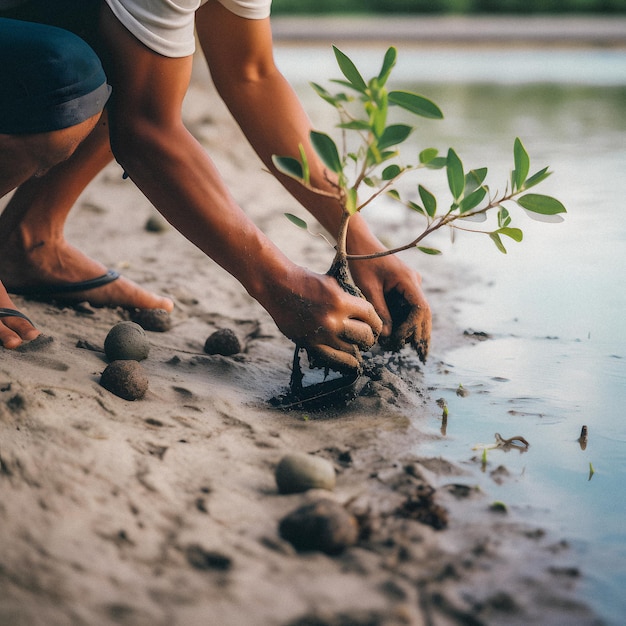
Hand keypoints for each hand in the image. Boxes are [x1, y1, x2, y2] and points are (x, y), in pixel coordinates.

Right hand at [260, 266, 381, 373]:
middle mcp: (333, 320)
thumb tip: (367, 317)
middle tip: (368, 338)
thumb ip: (350, 299)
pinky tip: (352, 361)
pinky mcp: (310, 344)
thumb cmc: (306, 280)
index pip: (371, 317)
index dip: (377, 323)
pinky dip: (346, 361)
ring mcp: (321, 335)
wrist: (277, 286)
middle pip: (364, 337)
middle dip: (369, 338)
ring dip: (357, 349)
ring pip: (351, 351)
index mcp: (341, 301)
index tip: (376, 326)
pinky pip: (334, 359)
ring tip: (357, 346)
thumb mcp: (333, 283)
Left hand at [349, 254, 431, 362]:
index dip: (412, 328)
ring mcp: (410, 286)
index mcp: (408, 281)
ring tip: (414, 352)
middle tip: (420, 357)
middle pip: (424, 314)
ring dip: (415, 331)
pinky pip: (408, 309)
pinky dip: (406, 324)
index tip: (398, 340)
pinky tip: (403, 339)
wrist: (359, 244)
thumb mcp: (368, 288)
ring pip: (417, 313)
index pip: (420, 309)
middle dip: (421, 335)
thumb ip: (379, 312)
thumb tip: (388, 336)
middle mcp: (414, 283)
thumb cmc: (362, 263)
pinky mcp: (403, 289)